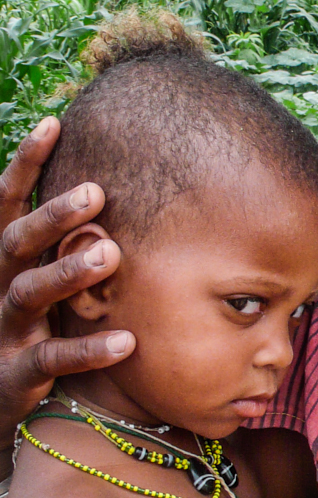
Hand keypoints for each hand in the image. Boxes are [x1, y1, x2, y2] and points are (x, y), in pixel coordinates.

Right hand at [0, 117, 132, 452]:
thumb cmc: (32, 326)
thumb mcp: (41, 278)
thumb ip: (64, 241)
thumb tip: (115, 186)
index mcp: (5, 259)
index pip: (7, 201)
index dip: (25, 163)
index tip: (53, 124)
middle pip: (16, 241)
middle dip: (52, 216)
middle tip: (95, 192)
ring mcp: (6, 329)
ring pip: (29, 294)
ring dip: (67, 272)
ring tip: (110, 255)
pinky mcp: (17, 373)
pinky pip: (52, 358)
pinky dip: (88, 350)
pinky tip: (127, 341)